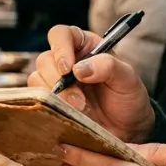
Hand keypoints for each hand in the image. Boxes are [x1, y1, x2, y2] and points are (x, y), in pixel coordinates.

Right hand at [29, 25, 155, 142]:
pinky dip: (50, 108)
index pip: (60, 34)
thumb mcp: (128, 79)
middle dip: (59, 81)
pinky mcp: (50, 102)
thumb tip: (79, 69)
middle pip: (45, 59)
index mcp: (84, 46)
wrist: (127, 130)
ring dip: (57, 97)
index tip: (68, 69)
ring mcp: (55, 82)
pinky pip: (37, 100)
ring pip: (37, 79)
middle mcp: (66, 61)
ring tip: (80, 110)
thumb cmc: (128, 99)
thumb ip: (109, 67)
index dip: (60, 48)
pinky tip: (68, 115)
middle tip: (80, 101)